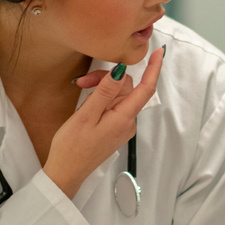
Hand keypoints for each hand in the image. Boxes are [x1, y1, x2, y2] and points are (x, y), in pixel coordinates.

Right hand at [44, 47, 164, 197]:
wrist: (66, 172)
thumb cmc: (72, 147)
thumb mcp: (86, 115)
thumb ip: (105, 92)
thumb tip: (121, 71)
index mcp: (124, 118)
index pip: (146, 89)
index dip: (154, 68)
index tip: (158, 51)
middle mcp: (128, 122)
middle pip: (127, 88)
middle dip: (107, 78)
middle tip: (83, 81)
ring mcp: (122, 127)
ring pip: (118, 96)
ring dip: (102, 88)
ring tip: (81, 90)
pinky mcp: (114, 129)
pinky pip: (113, 106)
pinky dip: (102, 99)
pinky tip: (87, 104)